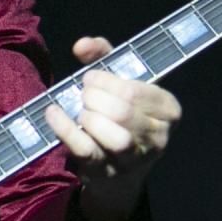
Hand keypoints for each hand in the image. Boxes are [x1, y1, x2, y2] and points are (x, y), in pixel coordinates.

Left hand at [43, 34, 180, 185]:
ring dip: (90, 118)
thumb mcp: (119, 80)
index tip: (90, 78)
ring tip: (81, 111)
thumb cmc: (121, 113)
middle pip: (122, 112)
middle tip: (83, 95)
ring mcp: (134, 160)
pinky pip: (87, 151)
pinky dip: (66, 130)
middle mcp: (158, 138)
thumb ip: (103, 55)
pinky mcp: (107, 174)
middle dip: (94, 97)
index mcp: (167, 110)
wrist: (119, 169)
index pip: (133, 90)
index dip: (105, 81)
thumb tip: (81, 46)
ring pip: (115, 138)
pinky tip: (54, 114)